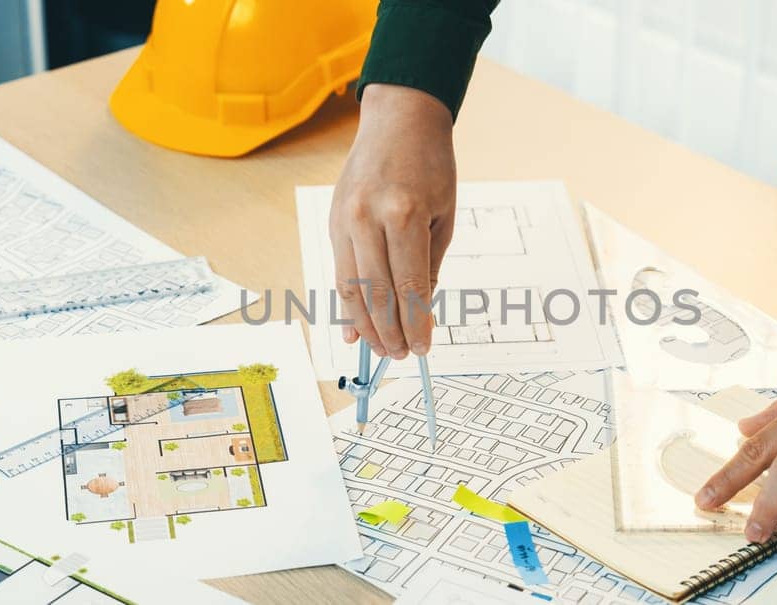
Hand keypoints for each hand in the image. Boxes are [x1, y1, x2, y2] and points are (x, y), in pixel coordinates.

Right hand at [329, 83, 456, 359]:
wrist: (399, 119)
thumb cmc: (431, 164)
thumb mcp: (444, 214)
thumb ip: (429, 263)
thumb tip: (419, 308)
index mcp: (404, 214)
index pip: (409, 284)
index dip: (415, 322)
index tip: (422, 347)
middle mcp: (368, 217)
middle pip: (376, 292)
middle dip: (389, 331)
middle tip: (400, 356)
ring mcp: (345, 219)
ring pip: (351, 287)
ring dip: (365, 325)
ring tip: (380, 349)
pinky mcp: (332, 221)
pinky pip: (339, 271)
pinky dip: (346, 304)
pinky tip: (352, 329)